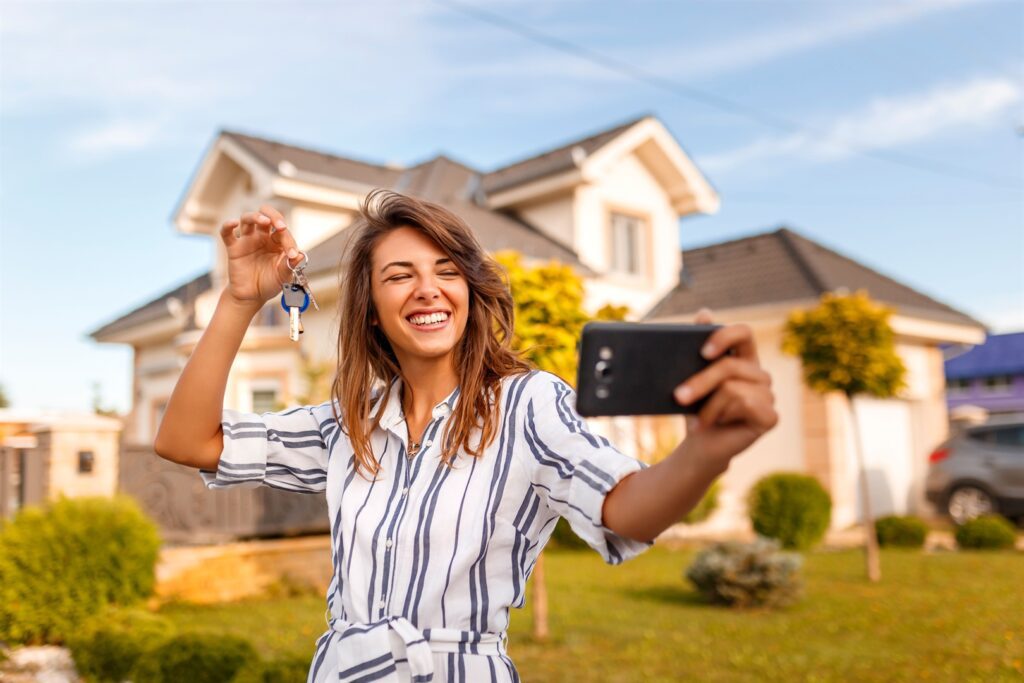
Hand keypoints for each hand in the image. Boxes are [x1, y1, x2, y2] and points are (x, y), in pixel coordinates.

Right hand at [220, 205, 304, 306]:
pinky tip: (233, 223)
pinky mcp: (234, 248)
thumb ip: (290, 266)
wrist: (252, 296)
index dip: (289, 240)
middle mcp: (262, 237)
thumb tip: (299, 255)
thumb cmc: (269, 283)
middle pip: (266, 215)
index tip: (292, 255)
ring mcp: (247, 240)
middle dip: (274, 216)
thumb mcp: (283, 277)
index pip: (283, 232)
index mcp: (277, 242)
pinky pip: (227, 233)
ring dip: (256, 217)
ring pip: (248, 219)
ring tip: (264, 221)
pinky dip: (228, 226)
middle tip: (281, 226)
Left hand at [674, 307, 777, 467]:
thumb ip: (696, 347)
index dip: (725, 336)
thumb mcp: (689, 376)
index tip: (702, 351)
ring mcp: (768, 395)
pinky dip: (720, 416)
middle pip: (729, 366)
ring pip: (732, 388)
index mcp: (743, 358)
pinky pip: (744, 405)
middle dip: (700, 382)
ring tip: (697, 420)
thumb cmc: (695, 408)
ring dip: (708, 406)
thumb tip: (705, 312)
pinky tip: (713, 425)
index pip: (744, 332)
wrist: (699, 444)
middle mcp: (760, 374)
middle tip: (678, 396)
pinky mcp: (771, 416)